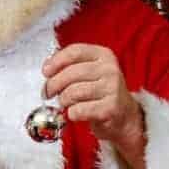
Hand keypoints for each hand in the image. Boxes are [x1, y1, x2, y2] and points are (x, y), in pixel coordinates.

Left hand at [43, 43, 145, 168]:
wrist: (123, 116)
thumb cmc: (100, 93)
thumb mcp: (89, 73)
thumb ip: (69, 66)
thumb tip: (47, 68)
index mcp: (103, 55)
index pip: (75, 52)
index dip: (56, 61)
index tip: (46, 72)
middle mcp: (110, 69)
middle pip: (71, 73)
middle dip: (53, 85)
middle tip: (49, 93)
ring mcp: (112, 88)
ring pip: (73, 92)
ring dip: (63, 100)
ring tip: (65, 103)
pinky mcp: (110, 108)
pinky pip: (79, 110)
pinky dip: (72, 113)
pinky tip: (75, 113)